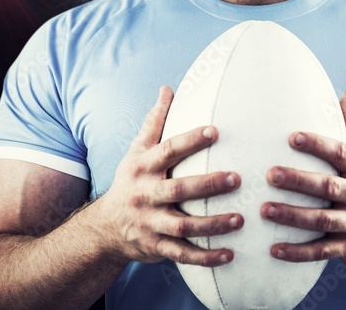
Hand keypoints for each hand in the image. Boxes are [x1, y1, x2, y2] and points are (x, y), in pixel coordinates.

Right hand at [96, 85, 243, 266]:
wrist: (105, 228)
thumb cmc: (130, 182)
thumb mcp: (136, 151)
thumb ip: (155, 122)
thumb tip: (167, 88)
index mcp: (143, 168)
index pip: (167, 151)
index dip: (190, 140)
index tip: (215, 131)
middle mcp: (145, 195)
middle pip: (178, 190)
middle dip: (208, 185)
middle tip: (237, 178)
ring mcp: (150, 224)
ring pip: (183, 227)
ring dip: (213, 224)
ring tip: (240, 219)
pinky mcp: (156, 248)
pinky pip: (183, 254)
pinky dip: (206, 257)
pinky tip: (229, 254)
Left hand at [260, 90, 345, 268]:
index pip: (341, 153)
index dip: (317, 144)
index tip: (292, 136)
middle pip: (329, 187)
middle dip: (299, 180)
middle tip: (269, 174)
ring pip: (322, 220)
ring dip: (292, 216)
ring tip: (264, 210)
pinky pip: (321, 251)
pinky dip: (298, 252)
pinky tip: (273, 249)